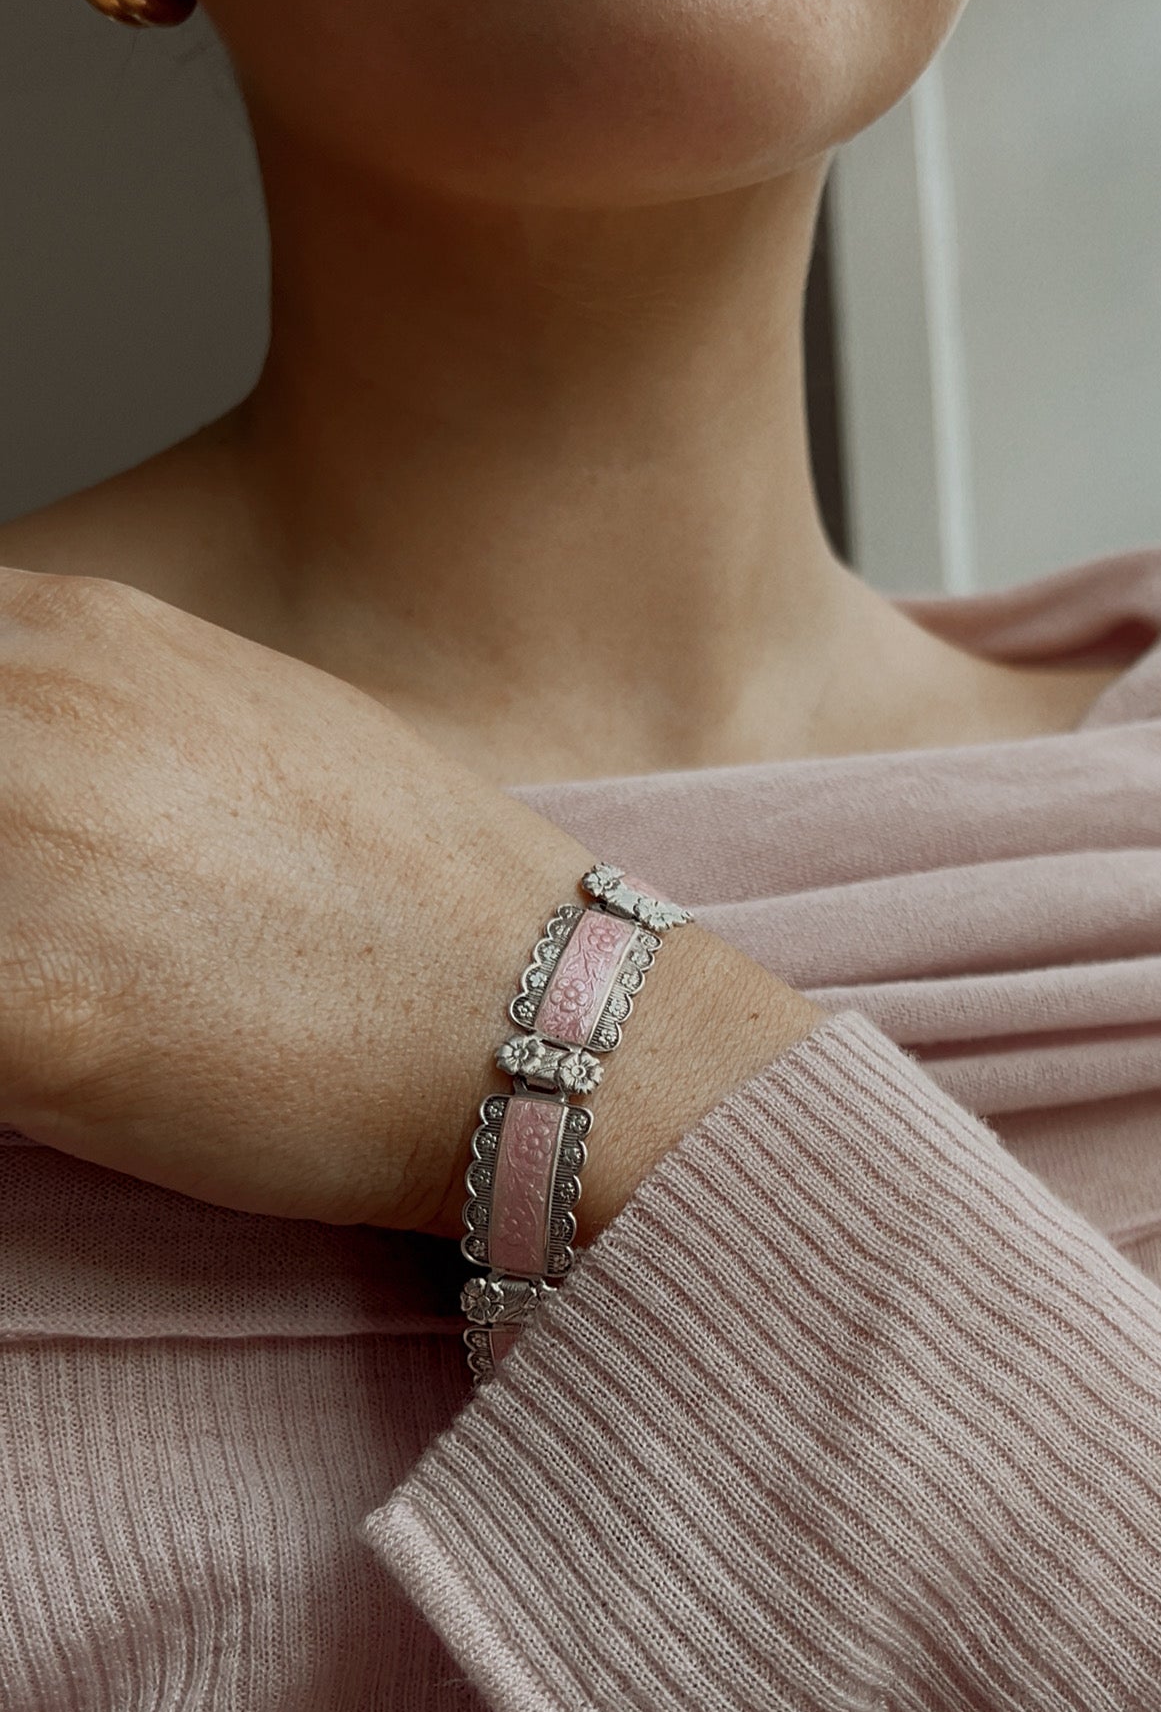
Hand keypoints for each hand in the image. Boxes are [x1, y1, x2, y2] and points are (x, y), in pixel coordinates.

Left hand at [0, 569, 818, 1240]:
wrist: (554, 1020)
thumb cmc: (414, 898)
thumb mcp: (238, 735)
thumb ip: (78, 728)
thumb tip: (16, 785)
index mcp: (72, 628)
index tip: (8, 883)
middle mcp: (26, 707)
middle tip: (36, 950)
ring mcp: (21, 848)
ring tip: (46, 1022)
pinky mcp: (30, 1009)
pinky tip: (42, 1083)